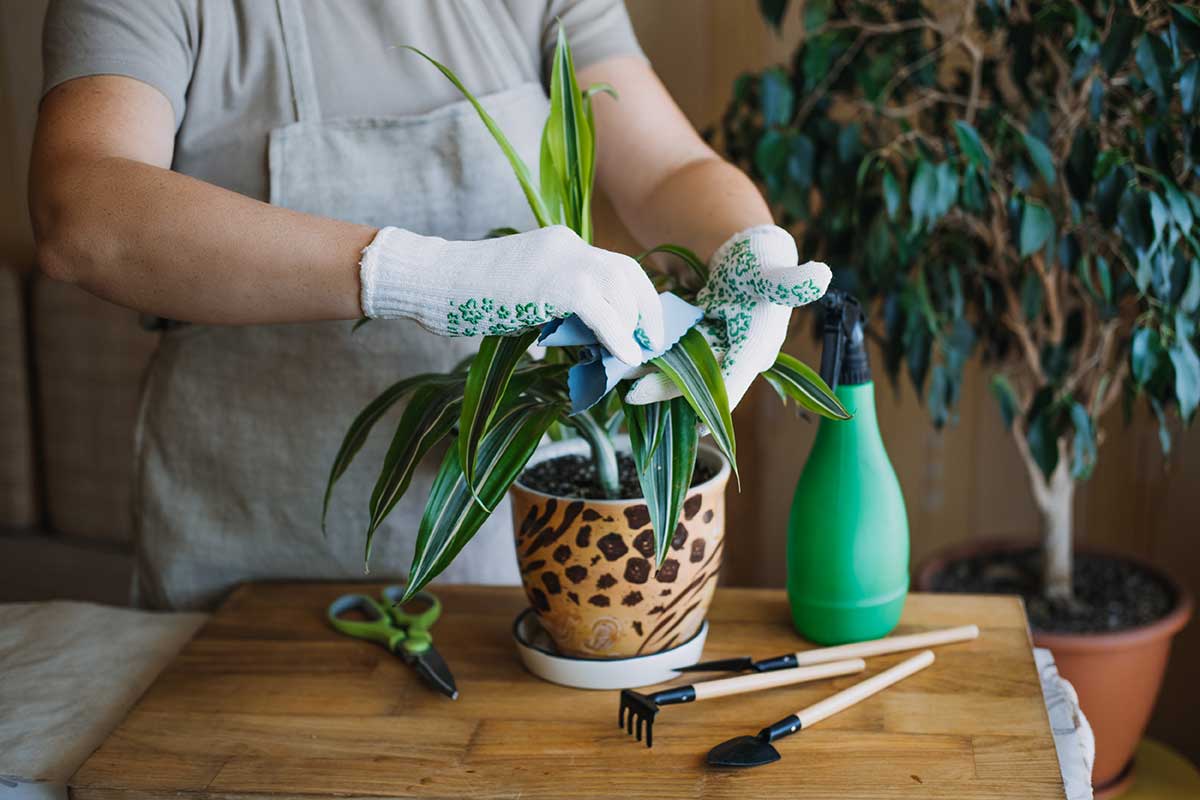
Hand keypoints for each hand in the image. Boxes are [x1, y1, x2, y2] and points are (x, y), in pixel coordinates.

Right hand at [359, 225, 665, 363]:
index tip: (643, 327)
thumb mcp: (522, 295)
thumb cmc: (467, 295)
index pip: (615, 264)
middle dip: (646, 310)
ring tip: (633, 356)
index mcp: (562, 243)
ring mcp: (563, 260)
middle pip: (628, 272)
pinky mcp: (555, 285)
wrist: (435, 280)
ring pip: (621, 289)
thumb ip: (553, 308)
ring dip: (633, 326)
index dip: (636, 297)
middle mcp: (569, 244)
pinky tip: (628, 358)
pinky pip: (601, 312)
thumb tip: (580, 341)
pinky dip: (620, 336)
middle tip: (651, 344)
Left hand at [626, 225, 830, 407]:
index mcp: (758, 348)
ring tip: (623, 378)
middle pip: (701, 382)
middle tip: (632, 393)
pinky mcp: (703, 345)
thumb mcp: (773, 272)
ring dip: (655, 375)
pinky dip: (655, 360)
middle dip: (667, 388)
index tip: (693, 427)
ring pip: (684, 372)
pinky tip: (629, 362)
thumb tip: (820, 276)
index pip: (734, 383)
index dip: (713, 405)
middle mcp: (739, 358)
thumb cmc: (763, 263)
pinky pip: (676, 358)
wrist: (750, 252)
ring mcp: (719, 352)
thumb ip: (790, 280)